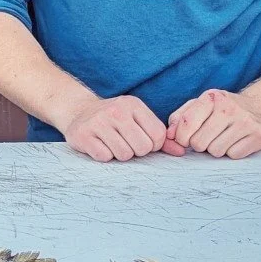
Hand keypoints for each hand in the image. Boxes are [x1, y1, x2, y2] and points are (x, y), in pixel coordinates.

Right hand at [59, 95, 183, 162]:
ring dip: (119, 154)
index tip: (141, 140)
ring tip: (112, 143)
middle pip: (142, 148)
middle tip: (125, 143)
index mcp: (133, 105)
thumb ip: (160, 136)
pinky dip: (104, 156)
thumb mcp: (137, 119)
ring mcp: (98, 122)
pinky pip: (105, 157)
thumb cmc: (115, 119)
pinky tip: (99, 145)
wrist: (78, 111)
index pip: (158, 136)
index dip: (152, 145)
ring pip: (124, 155)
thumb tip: (182, 152)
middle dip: (136, 151)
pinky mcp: (84, 135)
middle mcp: (116, 111)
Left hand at [168, 88, 260, 159]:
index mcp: (212, 98)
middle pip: (199, 143)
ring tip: (222, 138)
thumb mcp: (201, 105)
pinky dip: (231, 152)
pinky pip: (233, 155)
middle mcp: (229, 108)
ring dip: (216, 149)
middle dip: (200, 145)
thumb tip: (169, 135)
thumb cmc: (224, 109)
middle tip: (208, 138)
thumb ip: (181, 117)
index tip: (186, 139)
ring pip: (216, 152)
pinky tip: (236, 141)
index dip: (181, 138)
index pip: (186, 124)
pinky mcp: (258, 135)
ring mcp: (245, 122)